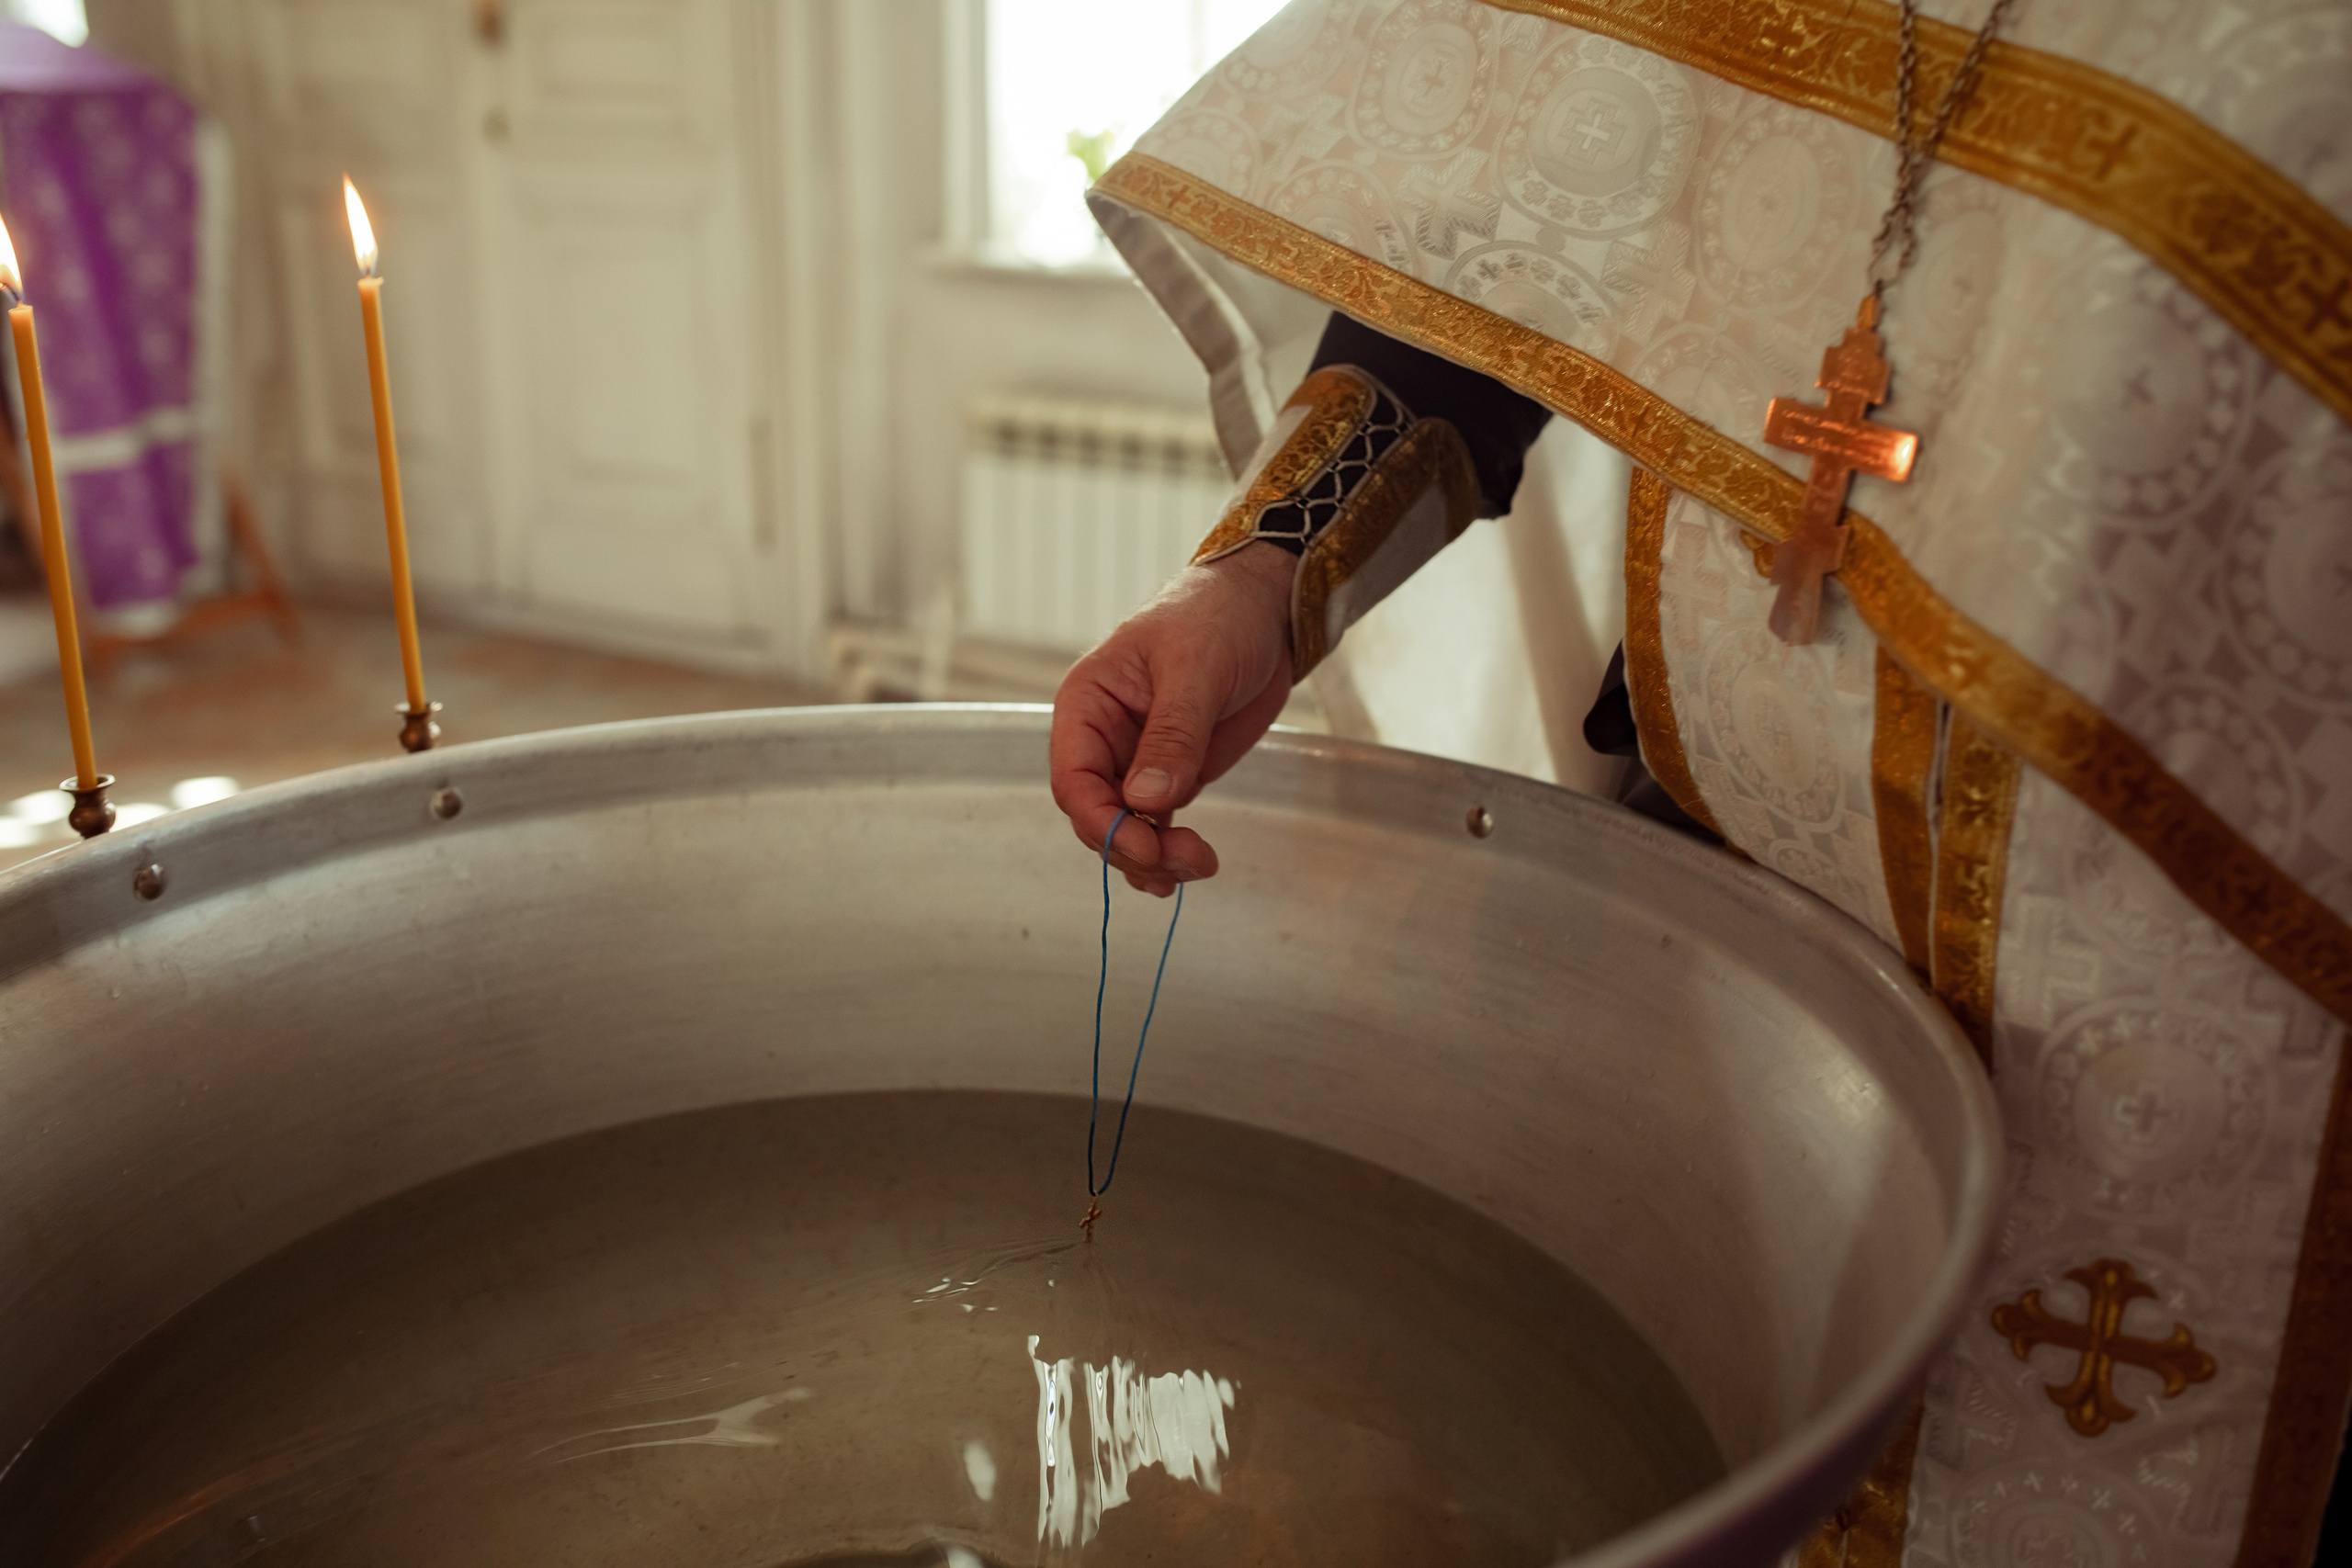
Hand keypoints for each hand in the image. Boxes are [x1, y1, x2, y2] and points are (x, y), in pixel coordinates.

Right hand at [1050, 541, 1294, 895]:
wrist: (1263, 608)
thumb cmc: (1217, 617)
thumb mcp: (1195, 670)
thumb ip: (1171, 736)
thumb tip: (1145, 801)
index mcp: (1087, 704)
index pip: (1073, 779)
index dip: (1102, 822)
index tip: (1144, 848)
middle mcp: (1102, 738)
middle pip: (1097, 814)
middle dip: (1133, 845)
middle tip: (1185, 863)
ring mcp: (1136, 760)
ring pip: (1127, 826)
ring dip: (1155, 857)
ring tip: (1199, 865)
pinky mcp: (1172, 773)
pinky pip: (1157, 823)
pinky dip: (1169, 850)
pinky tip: (1189, 868)